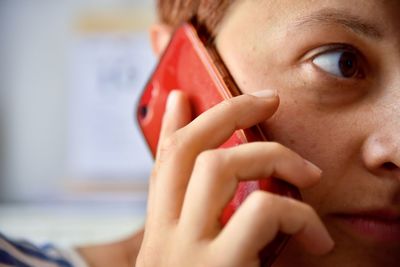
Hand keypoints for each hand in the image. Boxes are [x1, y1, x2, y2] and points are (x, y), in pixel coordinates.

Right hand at [136, 90, 333, 266]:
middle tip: (268, 99)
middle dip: (228, 112)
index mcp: (159, 238)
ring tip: (309, 173)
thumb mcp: (200, 264)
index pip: (160, 168)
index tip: (182, 97)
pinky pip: (262, 209)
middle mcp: (163, 242)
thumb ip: (212, 230)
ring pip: (219, 165)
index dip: (170, 126)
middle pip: (185, 151)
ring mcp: (186, 253)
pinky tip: (315, 236)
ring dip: (273, 157)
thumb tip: (244, 202)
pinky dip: (298, 213)